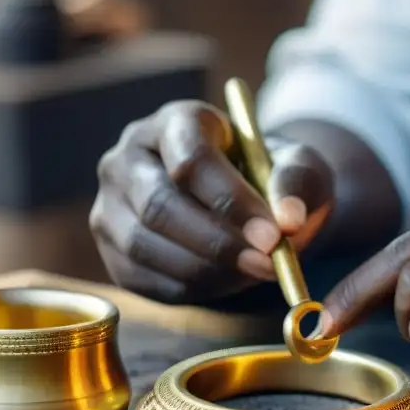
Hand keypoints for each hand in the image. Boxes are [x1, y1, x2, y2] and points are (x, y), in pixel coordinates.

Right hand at [91, 100, 333, 303]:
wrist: (246, 203)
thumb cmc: (270, 177)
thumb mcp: (299, 167)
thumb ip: (298, 182)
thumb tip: (288, 219)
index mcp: (175, 122)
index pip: (191, 160)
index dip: (231, 202)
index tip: (272, 235)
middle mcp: (129, 157)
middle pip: (159, 205)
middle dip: (218, 243)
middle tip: (267, 264)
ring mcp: (111, 204)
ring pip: (144, 246)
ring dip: (207, 270)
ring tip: (254, 272)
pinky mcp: (110, 248)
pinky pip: (142, 279)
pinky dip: (190, 288)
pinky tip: (228, 280)